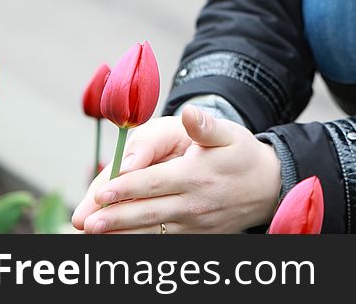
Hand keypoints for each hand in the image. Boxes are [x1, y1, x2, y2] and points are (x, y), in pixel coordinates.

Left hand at [72, 105, 281, 233]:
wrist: (268, 187)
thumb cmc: (242, 155)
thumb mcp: (229, 133)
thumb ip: (206, 125)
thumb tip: (189, 113)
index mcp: (198, 175)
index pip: (155, 183)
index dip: (127, 188)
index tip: (103, 192)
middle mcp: (195, 204)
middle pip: (149, 213)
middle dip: (116, 218)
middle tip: (87, 222)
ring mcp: (196, 225)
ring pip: (153, 232)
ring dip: (122, 235)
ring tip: (95, 235)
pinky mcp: (197, 237)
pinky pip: (164, 242)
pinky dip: (140, 243)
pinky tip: (119, 241)